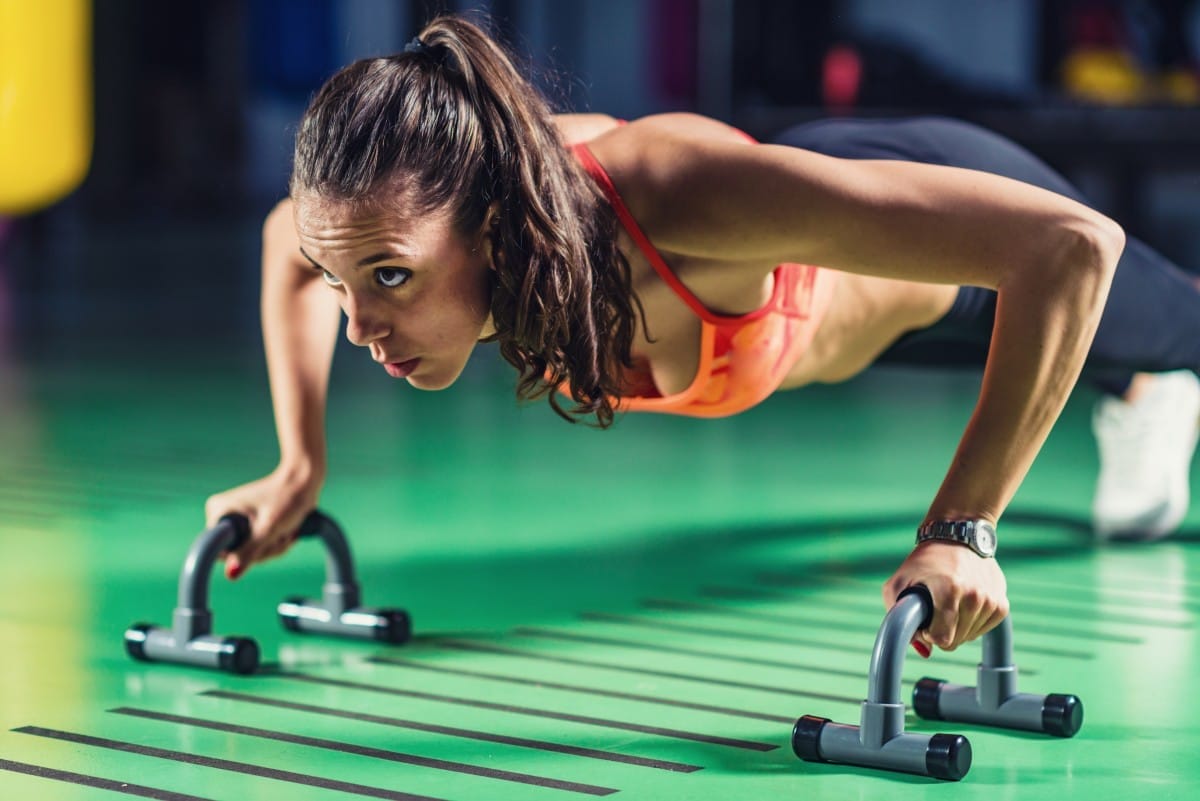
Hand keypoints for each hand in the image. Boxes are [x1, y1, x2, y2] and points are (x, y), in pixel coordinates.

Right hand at [204, 462, 323, 579]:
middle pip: (238, 554)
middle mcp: (223, 515)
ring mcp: (237, 521)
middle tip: (280, 534)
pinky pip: (260, 546)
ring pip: (251, 552)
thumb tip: (231, 575)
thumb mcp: (269, 529)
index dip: (243, 553)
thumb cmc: (288, 498)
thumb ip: (249, 552)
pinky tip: (286, 531)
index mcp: (219, 511)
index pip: (220, 551)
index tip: (263, 537)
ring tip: (286, 530)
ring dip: (273, 546)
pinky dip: (275, 543)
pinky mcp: (250, 525)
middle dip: (264, 549)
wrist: (305, 481)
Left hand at [882, 541, 1008, 652]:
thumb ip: (899, 618)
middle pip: (956, 641)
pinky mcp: (1002, 603)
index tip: (924, 620)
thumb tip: (924, 652)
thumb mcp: (898, 583)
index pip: (943, 639)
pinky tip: (963, 605)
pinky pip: (984, 629)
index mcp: (949, 590)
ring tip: (949, 601)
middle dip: (941, 631)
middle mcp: (975, 596)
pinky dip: (972, 623)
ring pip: (970, 637)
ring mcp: (991, 600)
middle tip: (935, 608)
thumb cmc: (923, 562)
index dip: (928, 635)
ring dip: (957, 626)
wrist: (957, 536)